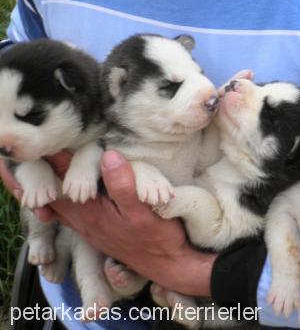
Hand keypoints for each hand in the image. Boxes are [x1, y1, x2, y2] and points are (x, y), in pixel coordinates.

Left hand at [1, 151, 215, 296]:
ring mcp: (89, 227)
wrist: (166, 265)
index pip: (65, 180)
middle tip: (30, 150)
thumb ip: (124, 186)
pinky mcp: (96, 230)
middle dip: (43, 172)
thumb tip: (108, 156)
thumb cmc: (159, 238)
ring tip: (36, 170)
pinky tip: (61, 193)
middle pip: (53, 193)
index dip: (54, 159)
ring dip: (48, 186)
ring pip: (58, 203)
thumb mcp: (145, 212)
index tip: (45, 138)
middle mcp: (84, 220)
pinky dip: (59, 199)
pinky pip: (68, 212)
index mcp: (92, 212)